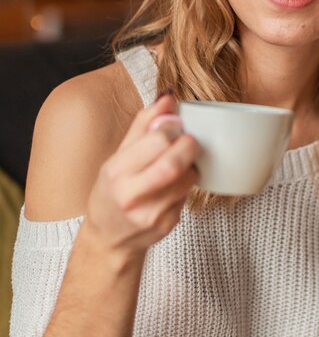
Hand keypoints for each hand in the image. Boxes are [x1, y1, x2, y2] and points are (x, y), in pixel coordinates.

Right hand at [83, 94, 200, 256]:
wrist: (110, 238)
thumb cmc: (113, 191)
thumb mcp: (118, 157)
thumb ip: (143, 126)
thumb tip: (168, 97)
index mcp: (116, 172)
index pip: (156, 141)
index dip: (173, 128)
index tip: (176, 125)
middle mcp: (131, 195)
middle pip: (173, 164)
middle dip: (189, 146)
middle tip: (191, 140)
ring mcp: (151, 214)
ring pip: (187, 179)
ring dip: (191, 165)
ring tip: (182, 162)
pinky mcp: (168, 225)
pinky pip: (187, 196)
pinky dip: (187, 184)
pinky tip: (175, 184)